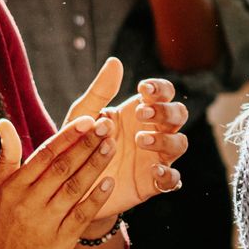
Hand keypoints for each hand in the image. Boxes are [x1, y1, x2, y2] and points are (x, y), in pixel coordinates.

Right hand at [0, 115, 118, 248]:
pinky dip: (96, 198)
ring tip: (112, 146)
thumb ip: (6, 158)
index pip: (45, 155)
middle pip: (63, 168)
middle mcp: (28, 203)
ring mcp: (45, 224)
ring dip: (96, 165)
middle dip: (87, 144)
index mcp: (13, 188)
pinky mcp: (60, 243)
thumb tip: (4, 123)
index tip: (87, 119)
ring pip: (75, 188)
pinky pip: (82, 216)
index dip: (67, 136)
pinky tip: (110, 182)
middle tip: (107, 125)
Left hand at [62, 58, 187, 220]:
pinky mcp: (151, 185)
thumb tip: (115, 61)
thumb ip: (99, 92)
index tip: (144, 89)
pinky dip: (169, 175)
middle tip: (142, 114)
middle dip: (165, 111)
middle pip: (178, 115)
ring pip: (180, 143)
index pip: (163, 93)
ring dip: (166, 140)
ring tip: (140, 140)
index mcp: (138, 112)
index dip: (160, 89)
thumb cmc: (78, 146)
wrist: (68, 187)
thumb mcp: (83, 118)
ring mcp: (155, 158)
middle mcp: (152, 132)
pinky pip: (173, 180)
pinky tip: (155, 171)